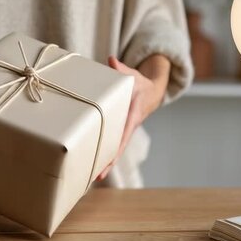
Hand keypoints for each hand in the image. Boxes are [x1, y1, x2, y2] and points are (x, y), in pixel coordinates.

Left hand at [96, 55, 169, 180]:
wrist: (151, 93)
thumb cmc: (140, 84)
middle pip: (118, 148)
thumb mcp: (134, 76)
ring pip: (114, 150)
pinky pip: (110, 145)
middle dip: (108, 163)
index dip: (117, 146)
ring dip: (104, 163)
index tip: (110, 159)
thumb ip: (122, 70)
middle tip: (96, 177)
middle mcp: (128, 126)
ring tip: (90, 179)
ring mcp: (123, 131)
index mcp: (133, 115)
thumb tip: (111, 60)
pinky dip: (102, 155)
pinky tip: (90, 166)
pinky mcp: (118, 131)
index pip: (125, 133)